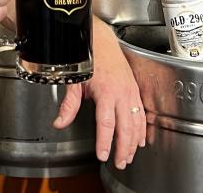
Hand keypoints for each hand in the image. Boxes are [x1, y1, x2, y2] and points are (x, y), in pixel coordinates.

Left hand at [52, 19, 144, 169]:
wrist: (102, 40)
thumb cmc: (89, 58)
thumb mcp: (75, 81)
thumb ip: (69, 105)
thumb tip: (60, 123)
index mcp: (106, 92)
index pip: (107, 124)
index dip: (105, 142)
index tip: (103, 155)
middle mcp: (122, 93)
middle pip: (125, 127)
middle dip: (123, 148)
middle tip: (119, 162)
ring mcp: (131, 92)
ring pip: (137, 122)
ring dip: (134, 142)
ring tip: (129, 156)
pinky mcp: (135, 90)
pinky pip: (142, 113)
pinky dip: (142, 129)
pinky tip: (140, 140)